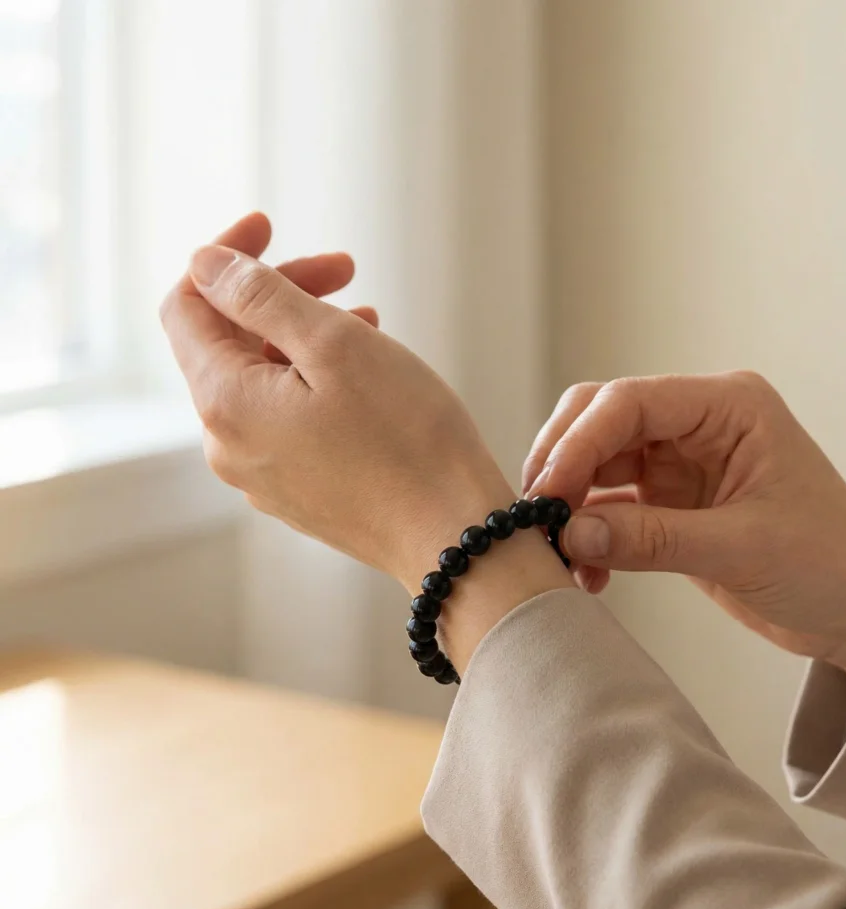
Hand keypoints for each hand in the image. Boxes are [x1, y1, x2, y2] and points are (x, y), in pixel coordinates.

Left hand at [160, 215, 571, 668]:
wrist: (454, 539)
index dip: (223, 257)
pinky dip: (318, 383)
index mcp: (225, 402)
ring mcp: (264, 477)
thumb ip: (259, 297)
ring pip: (265, 382)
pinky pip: (289, 421)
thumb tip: (206, 264)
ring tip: (369, 322)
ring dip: (307, 338)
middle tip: (347, 270)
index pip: (187, 306)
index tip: (271, 227)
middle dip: (280, 294)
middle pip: (229, 343)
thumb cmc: (406, 439)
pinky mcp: (300, 494)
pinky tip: (369, 374)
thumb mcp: (335, 344)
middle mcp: (229, 446)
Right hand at [524, 373, 845, 691]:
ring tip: (561, 555)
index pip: (630, 403)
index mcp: (729, 407)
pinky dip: (591, 534)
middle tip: (538, 518)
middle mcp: (699, 424)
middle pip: (601, 420)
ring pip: (596, 463)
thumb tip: (570, 534)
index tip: (549, 496)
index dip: (578, 444)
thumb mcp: (742, 548)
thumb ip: (651, 538)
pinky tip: (588, 570)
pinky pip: (610, 506)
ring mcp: (681, 461)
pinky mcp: (671, 501)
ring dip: (572, 505)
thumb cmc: (831, 563)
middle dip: (563, 465)